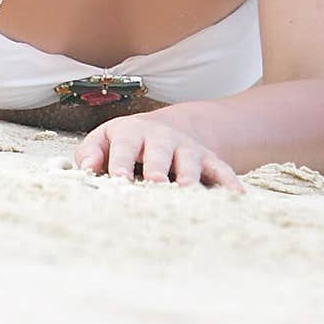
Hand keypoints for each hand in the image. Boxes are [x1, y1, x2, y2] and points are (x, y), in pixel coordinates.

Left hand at [73, 113, 245, 192]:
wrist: (168, 127)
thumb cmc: (127, 142)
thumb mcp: (104, 139)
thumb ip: (90, 152)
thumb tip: (86, 168)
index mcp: (132, 132)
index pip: (124, 146)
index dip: (120, 162)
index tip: (119, 179)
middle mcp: (161, 138)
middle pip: (160, 151)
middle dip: (158, 167)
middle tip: (156, 184)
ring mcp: (186, 148)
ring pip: (190, 160)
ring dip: (190, 175)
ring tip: (188, 191)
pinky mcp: (207, 159)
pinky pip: (220, 169)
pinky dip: (228, 182)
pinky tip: (237, 196)